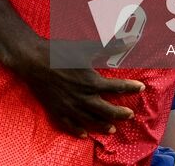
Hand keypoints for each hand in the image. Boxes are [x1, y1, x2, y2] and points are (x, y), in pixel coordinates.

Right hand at [12, 41, 143, 137]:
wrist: (33, 60)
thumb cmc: (59, 52)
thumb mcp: (86, 47)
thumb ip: (110, 46)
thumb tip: (131, 40)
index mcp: (92, 82)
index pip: (118, 87)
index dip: (131, 87)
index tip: (141, 87)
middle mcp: (84, 98)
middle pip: (108, 110)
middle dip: (121, 113)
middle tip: (130, 114)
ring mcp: (70, 107)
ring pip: (91, 121)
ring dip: (103, 126)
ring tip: (113, 129)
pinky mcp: (57, 111)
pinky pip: (70, 125)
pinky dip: (78, 131)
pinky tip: (84, 134)